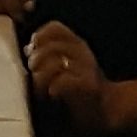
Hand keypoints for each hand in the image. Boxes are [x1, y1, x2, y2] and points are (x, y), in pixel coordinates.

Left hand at [26, 21, 108, 135]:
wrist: (108, 107)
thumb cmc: (82, 88)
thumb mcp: (67, 64)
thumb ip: (48, 54)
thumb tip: (28, 49)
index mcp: (77, 44)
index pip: (54, 28)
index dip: (39, 37)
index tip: (33, 50)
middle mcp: (82, 52)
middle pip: (50, 47)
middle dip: (36, 60)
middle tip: (34, 73)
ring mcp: (86, 68)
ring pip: (54, 64)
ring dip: (41, 77)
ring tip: (41, 87)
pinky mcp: (87, 86)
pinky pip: (62, 82)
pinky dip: (53, 88)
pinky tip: (53, 94)